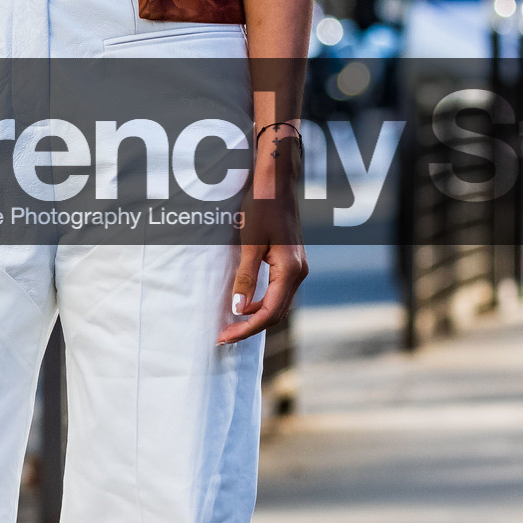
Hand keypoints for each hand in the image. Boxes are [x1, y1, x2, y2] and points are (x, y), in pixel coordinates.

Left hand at [217, 134, 306, 344]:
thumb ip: (245, 277)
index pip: (269, 313)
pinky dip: (261, 304)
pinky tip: (244, 305)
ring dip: (255, 318)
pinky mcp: (291, 264)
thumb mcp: (250, 243)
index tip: (224, 337)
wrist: (276, 185)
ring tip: (231, 325)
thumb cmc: (262, 208)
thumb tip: (238, 309)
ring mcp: (297, 269)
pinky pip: (278, 293)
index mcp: (290, 271)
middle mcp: (299, 273)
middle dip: (249, 328)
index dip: (246, 329)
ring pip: (278, 305)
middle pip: (276, 314)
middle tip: (223, 336)